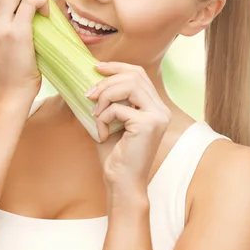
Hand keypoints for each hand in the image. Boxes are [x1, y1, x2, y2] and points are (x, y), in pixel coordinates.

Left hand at [86, 62, 171, 190]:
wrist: (121, 183)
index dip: (117, 66)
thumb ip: (110, 100)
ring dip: (105, 96)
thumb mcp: (111, 120)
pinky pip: (118, 108)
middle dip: (107, 81)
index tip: (96, 67)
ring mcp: (157, 116)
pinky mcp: (148, 124)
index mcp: (155, 106)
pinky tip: (101, 133)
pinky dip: (103, 118)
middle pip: (134, 75)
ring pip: (129, 85)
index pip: (139, 73)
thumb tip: (93, 77)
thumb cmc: (115, 155)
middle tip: (89, 94)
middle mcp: (160, 109)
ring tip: (95, 113)